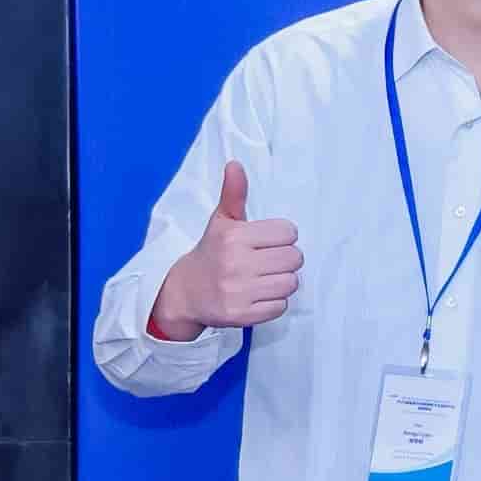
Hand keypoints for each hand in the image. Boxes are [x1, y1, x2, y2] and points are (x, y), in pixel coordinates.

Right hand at [149, 161, 301, 336]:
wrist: (185, 292)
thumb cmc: (211, 253)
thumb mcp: (221, 221)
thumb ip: (234, 194)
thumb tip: (235, 165)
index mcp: (234, 237)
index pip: (289, 233)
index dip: (282, 237)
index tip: (266, 242)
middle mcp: (236, 263)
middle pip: (295, 258)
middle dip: (285, 259)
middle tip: (266, 261)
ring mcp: (238, 291)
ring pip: (291, 283)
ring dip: (282, 281)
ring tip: (263, 278)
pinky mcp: (241, 315)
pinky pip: (281, 306)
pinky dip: (274, 302)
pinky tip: (258, 295)